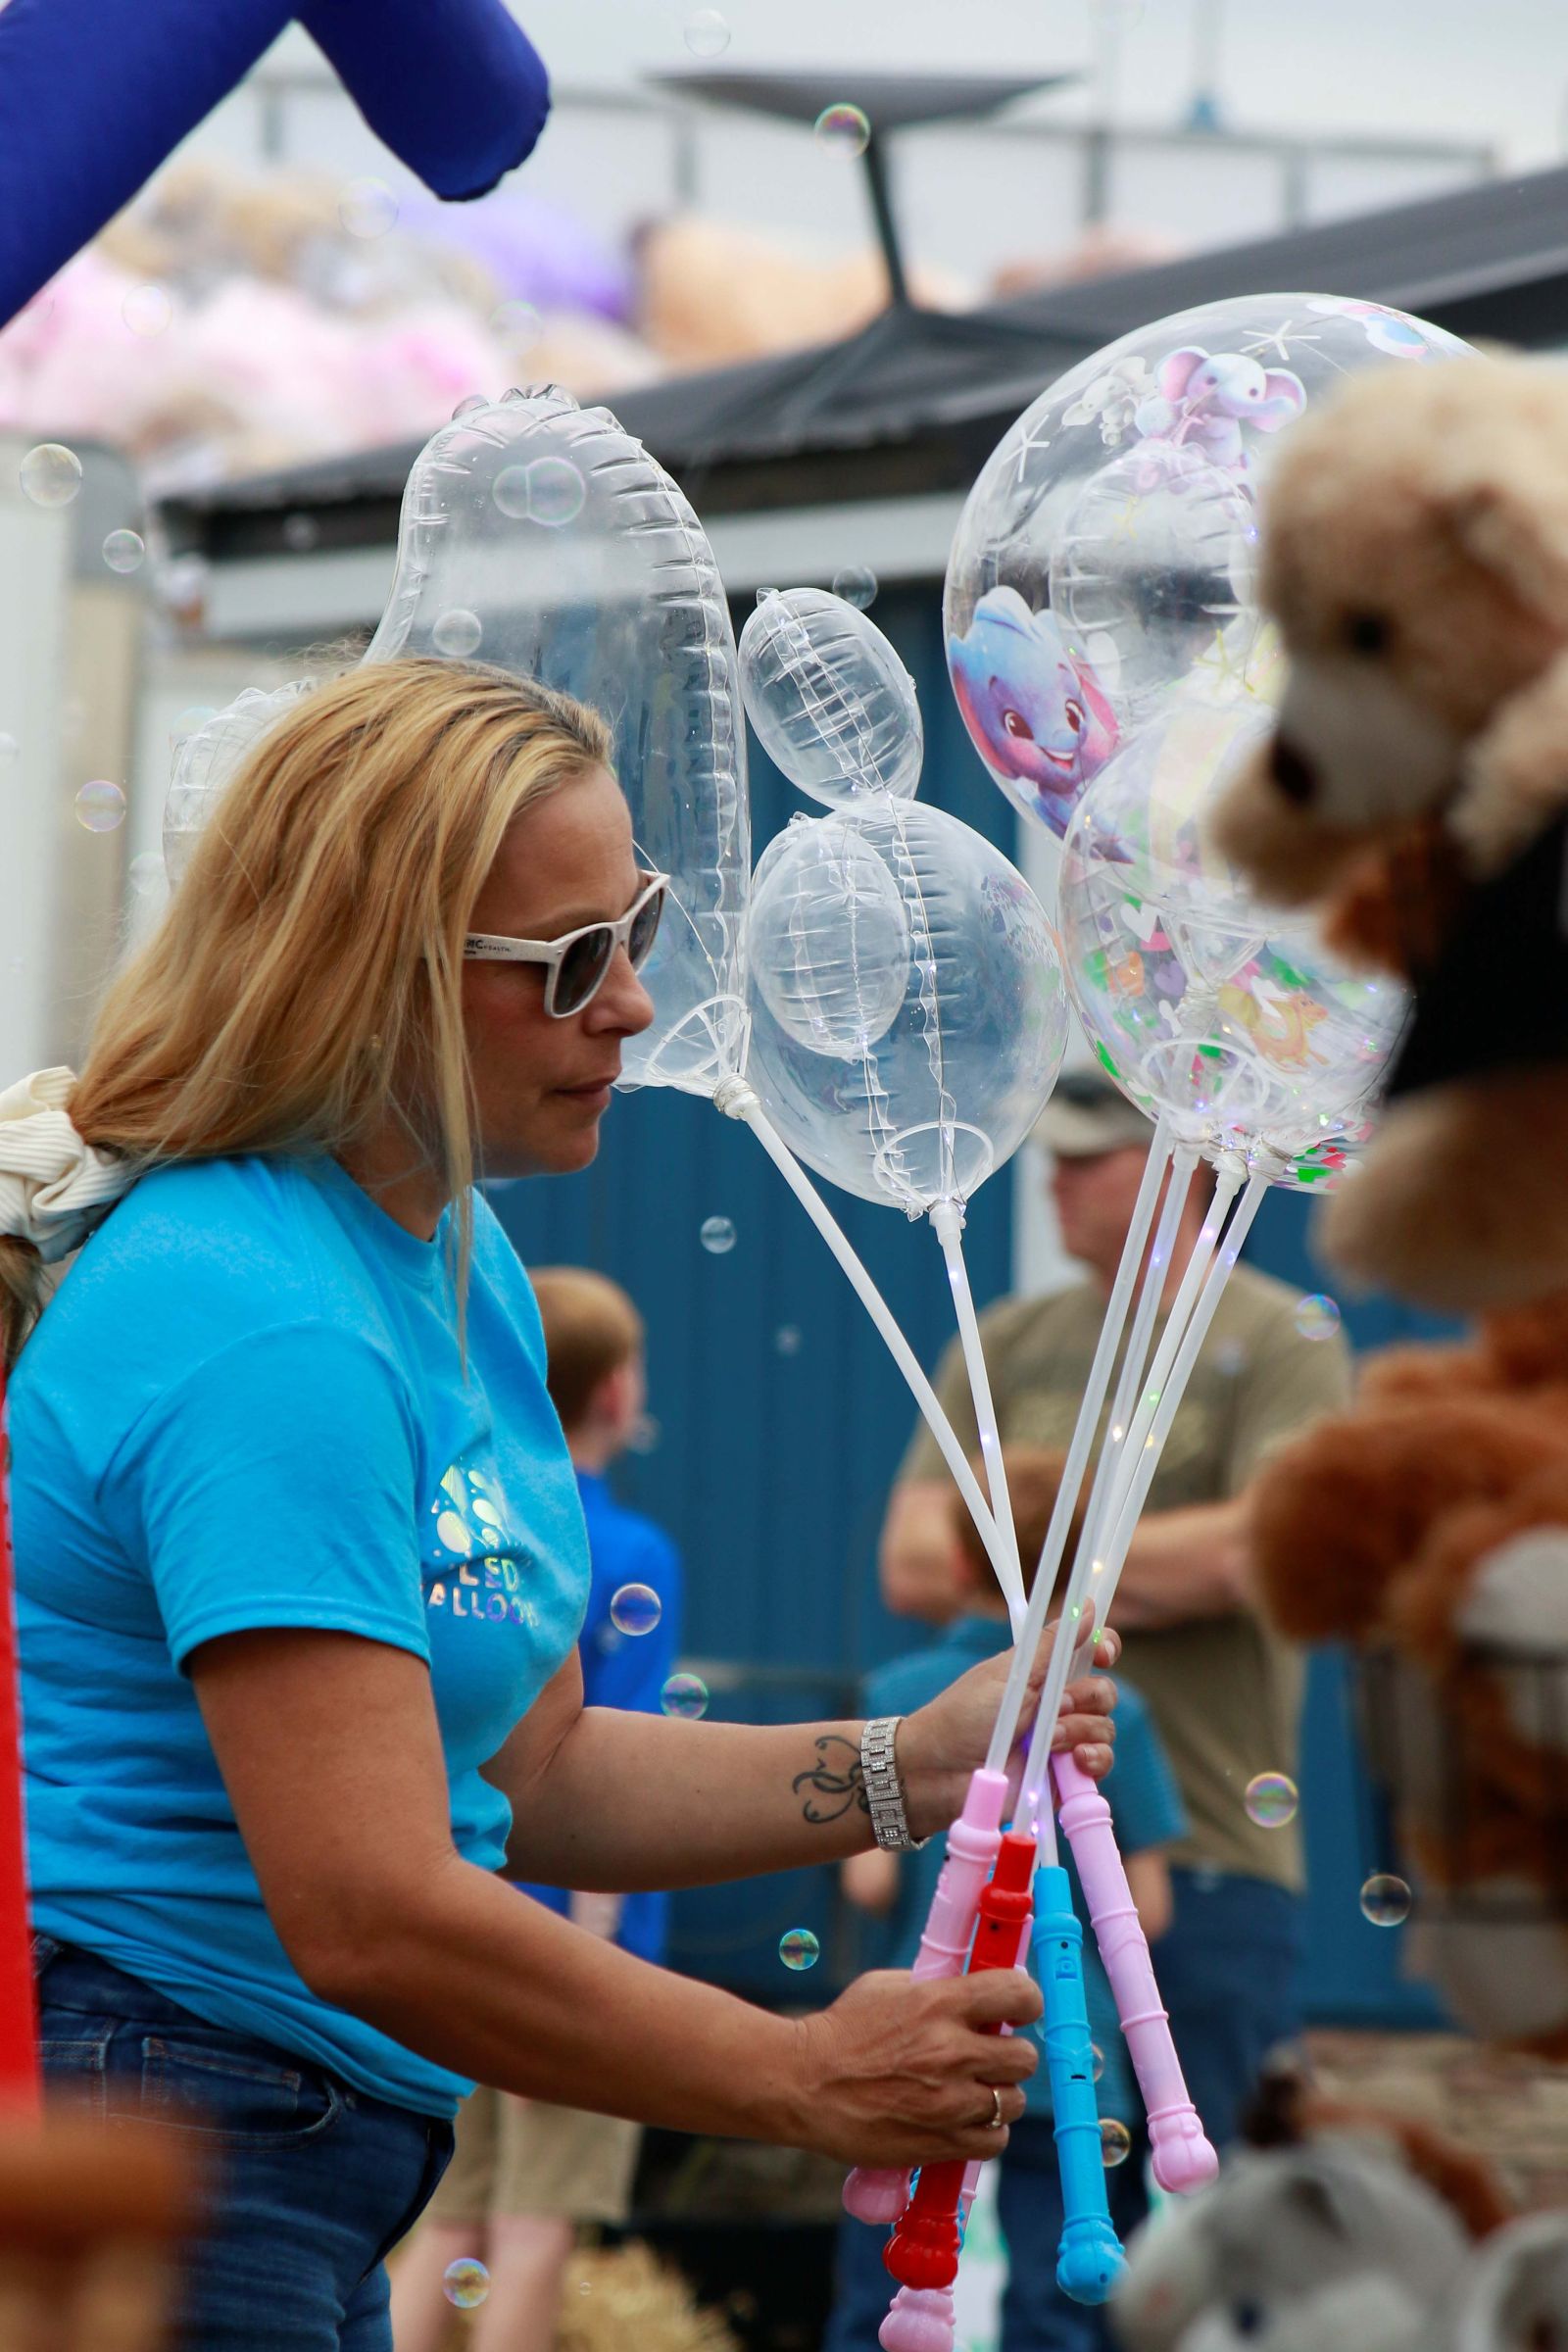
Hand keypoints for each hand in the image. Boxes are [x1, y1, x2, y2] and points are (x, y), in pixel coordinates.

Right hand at [787, 1968, 1040, 2165]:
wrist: (804, 2085)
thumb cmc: (842, 2030)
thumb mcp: (887, 1987)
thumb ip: (936, 1988)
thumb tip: (975, 1989)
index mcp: (939, 2004)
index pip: (1018, 1994)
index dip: (1026, 2000)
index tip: (1020, 2007)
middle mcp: (951, 2052)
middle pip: (1024, 2056)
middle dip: (1011, 2053)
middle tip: (991, 2053)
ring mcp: (948, 2102)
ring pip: (1012, 2101)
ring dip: (998, 2095)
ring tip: (972, 2089)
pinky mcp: (940, 2143)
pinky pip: (993, 2140)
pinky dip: (985, 2131)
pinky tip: (963, 2119)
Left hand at [897, 1621, 1120, 1842]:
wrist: (941, 1771)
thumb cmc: (964, 1716)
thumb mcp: (1009, 1674)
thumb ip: (1051, 1645)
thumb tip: (1088, 1607)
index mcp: (1044, 1674)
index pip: (1089, 1652)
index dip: (1104, 1647)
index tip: (1103, 1653)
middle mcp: (1058, 1705)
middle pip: (1104, 1691)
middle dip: (1086, 1697)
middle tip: (1056, 1706)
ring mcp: (1063, 1741)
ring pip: (1104, 1727)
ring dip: (1079, 1730)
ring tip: (1046, 1740)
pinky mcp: (1065, 1777)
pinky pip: (1100, 1763)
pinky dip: (1092, 1759)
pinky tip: (1072, 1761)